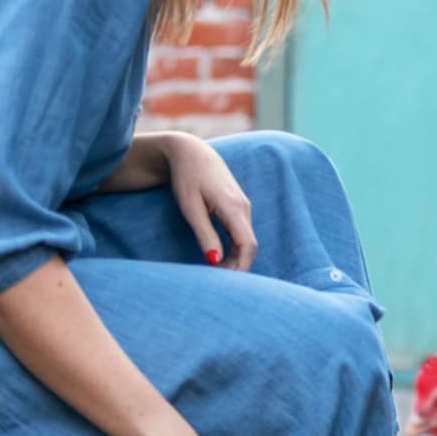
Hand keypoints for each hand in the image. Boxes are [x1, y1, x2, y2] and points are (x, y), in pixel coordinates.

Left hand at [165, 135, 257, 271]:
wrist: (190, 152)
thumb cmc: (187, 178)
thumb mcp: (191, 209)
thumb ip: (205, 235)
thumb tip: (215, 262)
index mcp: (234, 207)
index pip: (248, 245)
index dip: (241, 267)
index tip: (227, 284)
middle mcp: (244, 207)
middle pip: (249, 246)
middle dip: (238, 267)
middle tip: (218, 283)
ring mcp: (243, 206)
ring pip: (246, 240)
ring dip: (235, 259)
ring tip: (216, 273)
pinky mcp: (237, 206)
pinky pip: (241, 233)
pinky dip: (234, 248)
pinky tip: (219, 256)